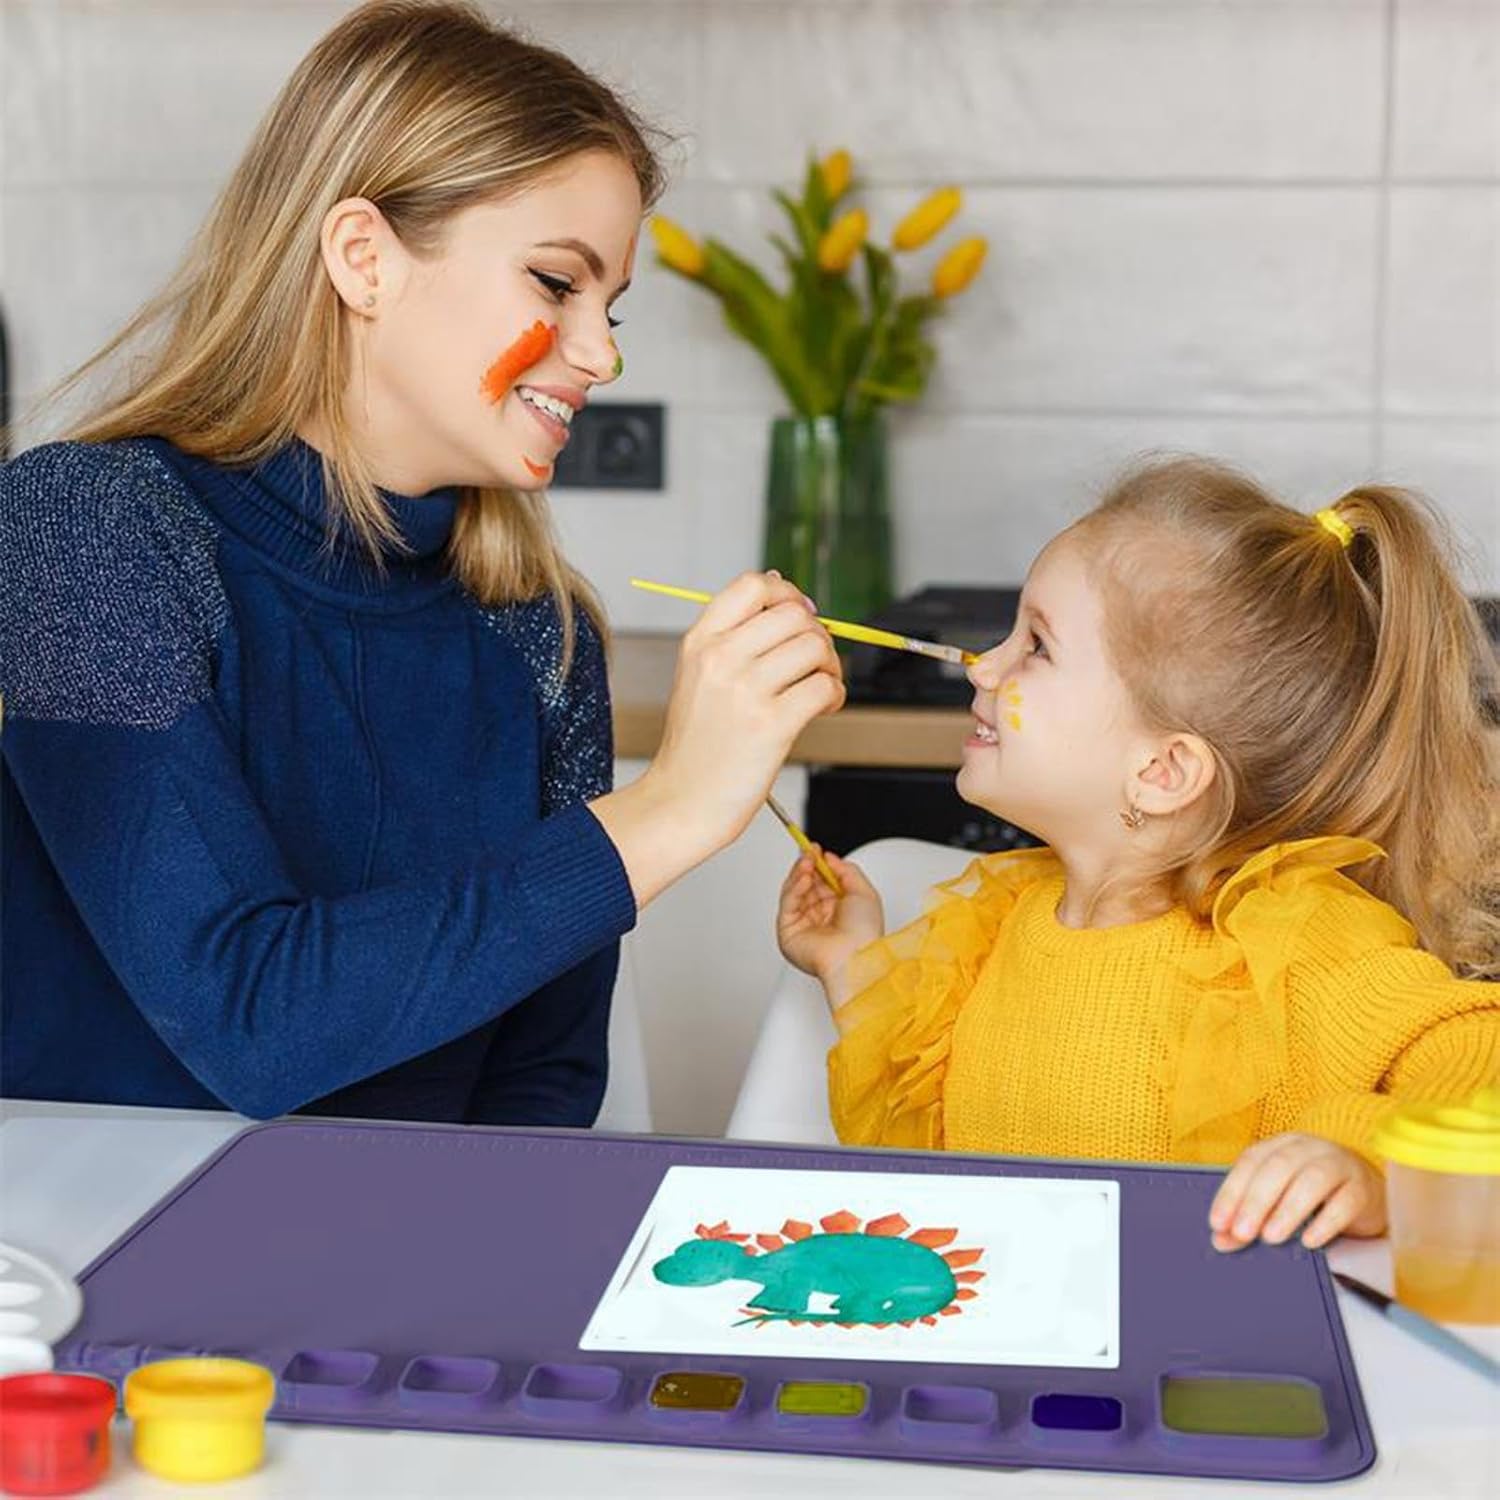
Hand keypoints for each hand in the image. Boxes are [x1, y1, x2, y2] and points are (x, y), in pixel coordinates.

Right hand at [591, 573, 843, 908]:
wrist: (681, 802)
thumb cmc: (696, 746)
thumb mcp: (697, 676)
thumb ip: (732, 635)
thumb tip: (781, 587)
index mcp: (700, 642)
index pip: (754, 585)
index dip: (788, 593)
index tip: (799, 616)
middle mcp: (721, 659)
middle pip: (795, 614)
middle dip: (817, 635)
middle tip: (814, 663)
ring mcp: (746, 691)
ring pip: (815, 647)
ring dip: (830, 666)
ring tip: (817, 688)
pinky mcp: (772, 725)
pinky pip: (825, 687)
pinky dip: (834, 696)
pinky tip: (820, 710)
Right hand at [776, 848, 883, 1002]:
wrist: (855, 956)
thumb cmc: (864, 933)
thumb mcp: (864, 891)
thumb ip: (846, 870)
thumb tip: (828, 857)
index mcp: (837, 909)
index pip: (821, 881)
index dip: (817, 864)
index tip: (815, 848)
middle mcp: (819, 916)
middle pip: (805, 884)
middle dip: (806, 865)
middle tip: (809, 851)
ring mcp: (803, 924)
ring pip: (794, 891)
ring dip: (799, 873)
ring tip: (808, 862)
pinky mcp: (788, 932)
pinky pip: (787, 903)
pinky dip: (794, 887)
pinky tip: (804, 877)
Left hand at [1208, 1133, 1386, 1252]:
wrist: (1366, 1191)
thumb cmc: (1316, 1193)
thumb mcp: (1279, 1200)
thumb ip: (1251, 1217)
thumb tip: (1221, 1239)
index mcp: (1280, 1145)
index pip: (1250, 1162)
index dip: (1231, 1192)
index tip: (1218, 1223)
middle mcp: (1308, 1149)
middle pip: (1278, 1168)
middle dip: (1255, 1202)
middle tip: (1242, 1233)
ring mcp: (1338, 1164)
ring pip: (1311, 1180)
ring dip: (1287, 1210)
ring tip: (1271, 1237)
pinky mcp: (1362, 1188)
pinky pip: (1345, 1202)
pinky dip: (1326, 1223)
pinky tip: (1310, 1241)